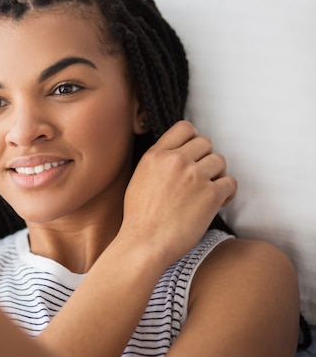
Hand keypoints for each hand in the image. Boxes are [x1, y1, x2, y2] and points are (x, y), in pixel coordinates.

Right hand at [121, 121, 236, 263]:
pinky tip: (217, 202)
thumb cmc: (140, 218)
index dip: (193, 139)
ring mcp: (194, 176)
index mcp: (155, 155)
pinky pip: (230, 183)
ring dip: (217, 175)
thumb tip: (178, 155)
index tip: (193, 153)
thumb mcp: (140, 178)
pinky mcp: (210, 194)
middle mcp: (176, 160)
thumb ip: (159, 162)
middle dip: (206, 158)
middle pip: (205, 143)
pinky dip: (226, 193)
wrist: (145, 242)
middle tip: (201, 176)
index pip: (184, 128)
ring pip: (220, 161)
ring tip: (208, 191)